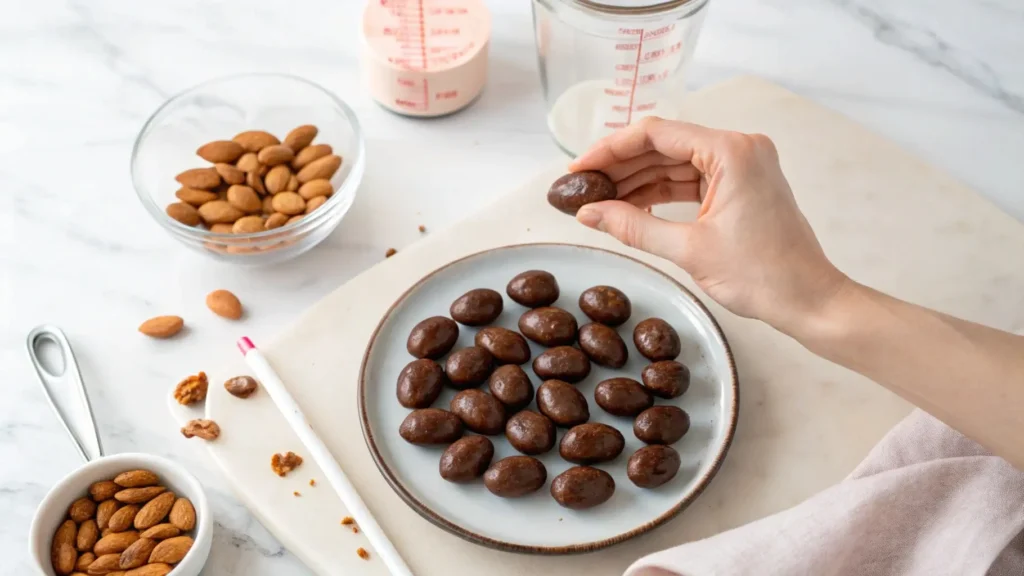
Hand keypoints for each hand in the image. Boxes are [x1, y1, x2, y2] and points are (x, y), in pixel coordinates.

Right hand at [571, 117, 847, 332]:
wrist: (809, 300)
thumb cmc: (763, 276)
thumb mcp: (688, 250)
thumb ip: (633, 226)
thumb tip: (588, 214)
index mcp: (731, 151)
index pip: (655, 134)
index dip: (609, 149)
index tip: (578, 168)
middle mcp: (739, 148)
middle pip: (664, 145)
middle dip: (620, 165)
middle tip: (581, 186)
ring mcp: (742, 166)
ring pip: (674, 162)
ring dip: (637, 179)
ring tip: (598, 199)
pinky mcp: (741, 186)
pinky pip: (691, 180)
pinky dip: (660, 192)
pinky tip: (630, 206)